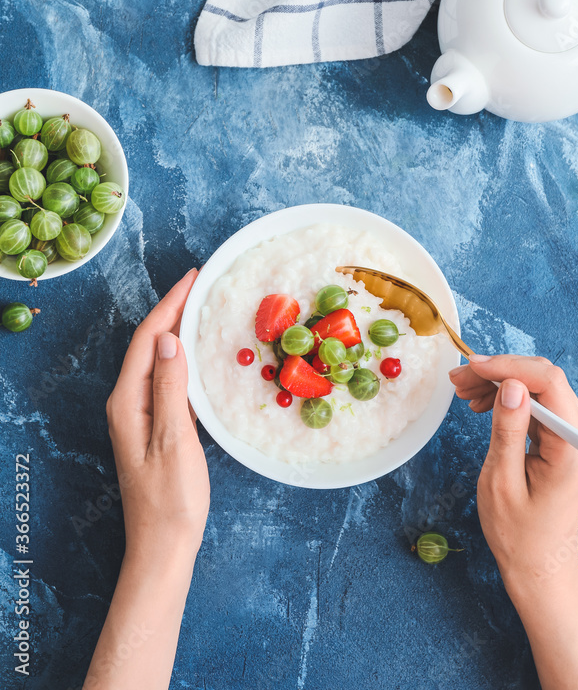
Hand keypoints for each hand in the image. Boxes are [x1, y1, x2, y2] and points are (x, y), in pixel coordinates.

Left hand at [106, 268, 209, 564]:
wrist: (164, 544)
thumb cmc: (171, 498)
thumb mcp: (175, 439)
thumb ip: (170, 387)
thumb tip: (170, 339)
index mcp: (128, 401)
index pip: (147, 339)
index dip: (170, 304)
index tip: (194, 278)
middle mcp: (128, 403)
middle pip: (149, 345)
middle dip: (174, 311)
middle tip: (204, 285)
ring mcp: (140, 415)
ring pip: (159, 361)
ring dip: (179, 332)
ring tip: (205, 309)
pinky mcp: (155, 426)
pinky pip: (168, 380)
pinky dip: (185, 359)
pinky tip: (202, 355)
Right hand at [448, 354, 577, 596]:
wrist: (539, 565)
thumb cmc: (519, 534)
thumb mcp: (502, 481)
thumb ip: (508, 429)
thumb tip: (511, 385)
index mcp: (573, 447)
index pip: (548, 382)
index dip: (508, 366)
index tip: (472, 368)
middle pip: (543, 380)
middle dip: (499, 372)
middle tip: (458, 380)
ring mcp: (577, 437)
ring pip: (538, 388)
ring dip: (500, 383)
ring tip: (463, 393)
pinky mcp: (565, 439)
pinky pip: (538, 404)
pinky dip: (508, 399)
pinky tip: (481, 404)